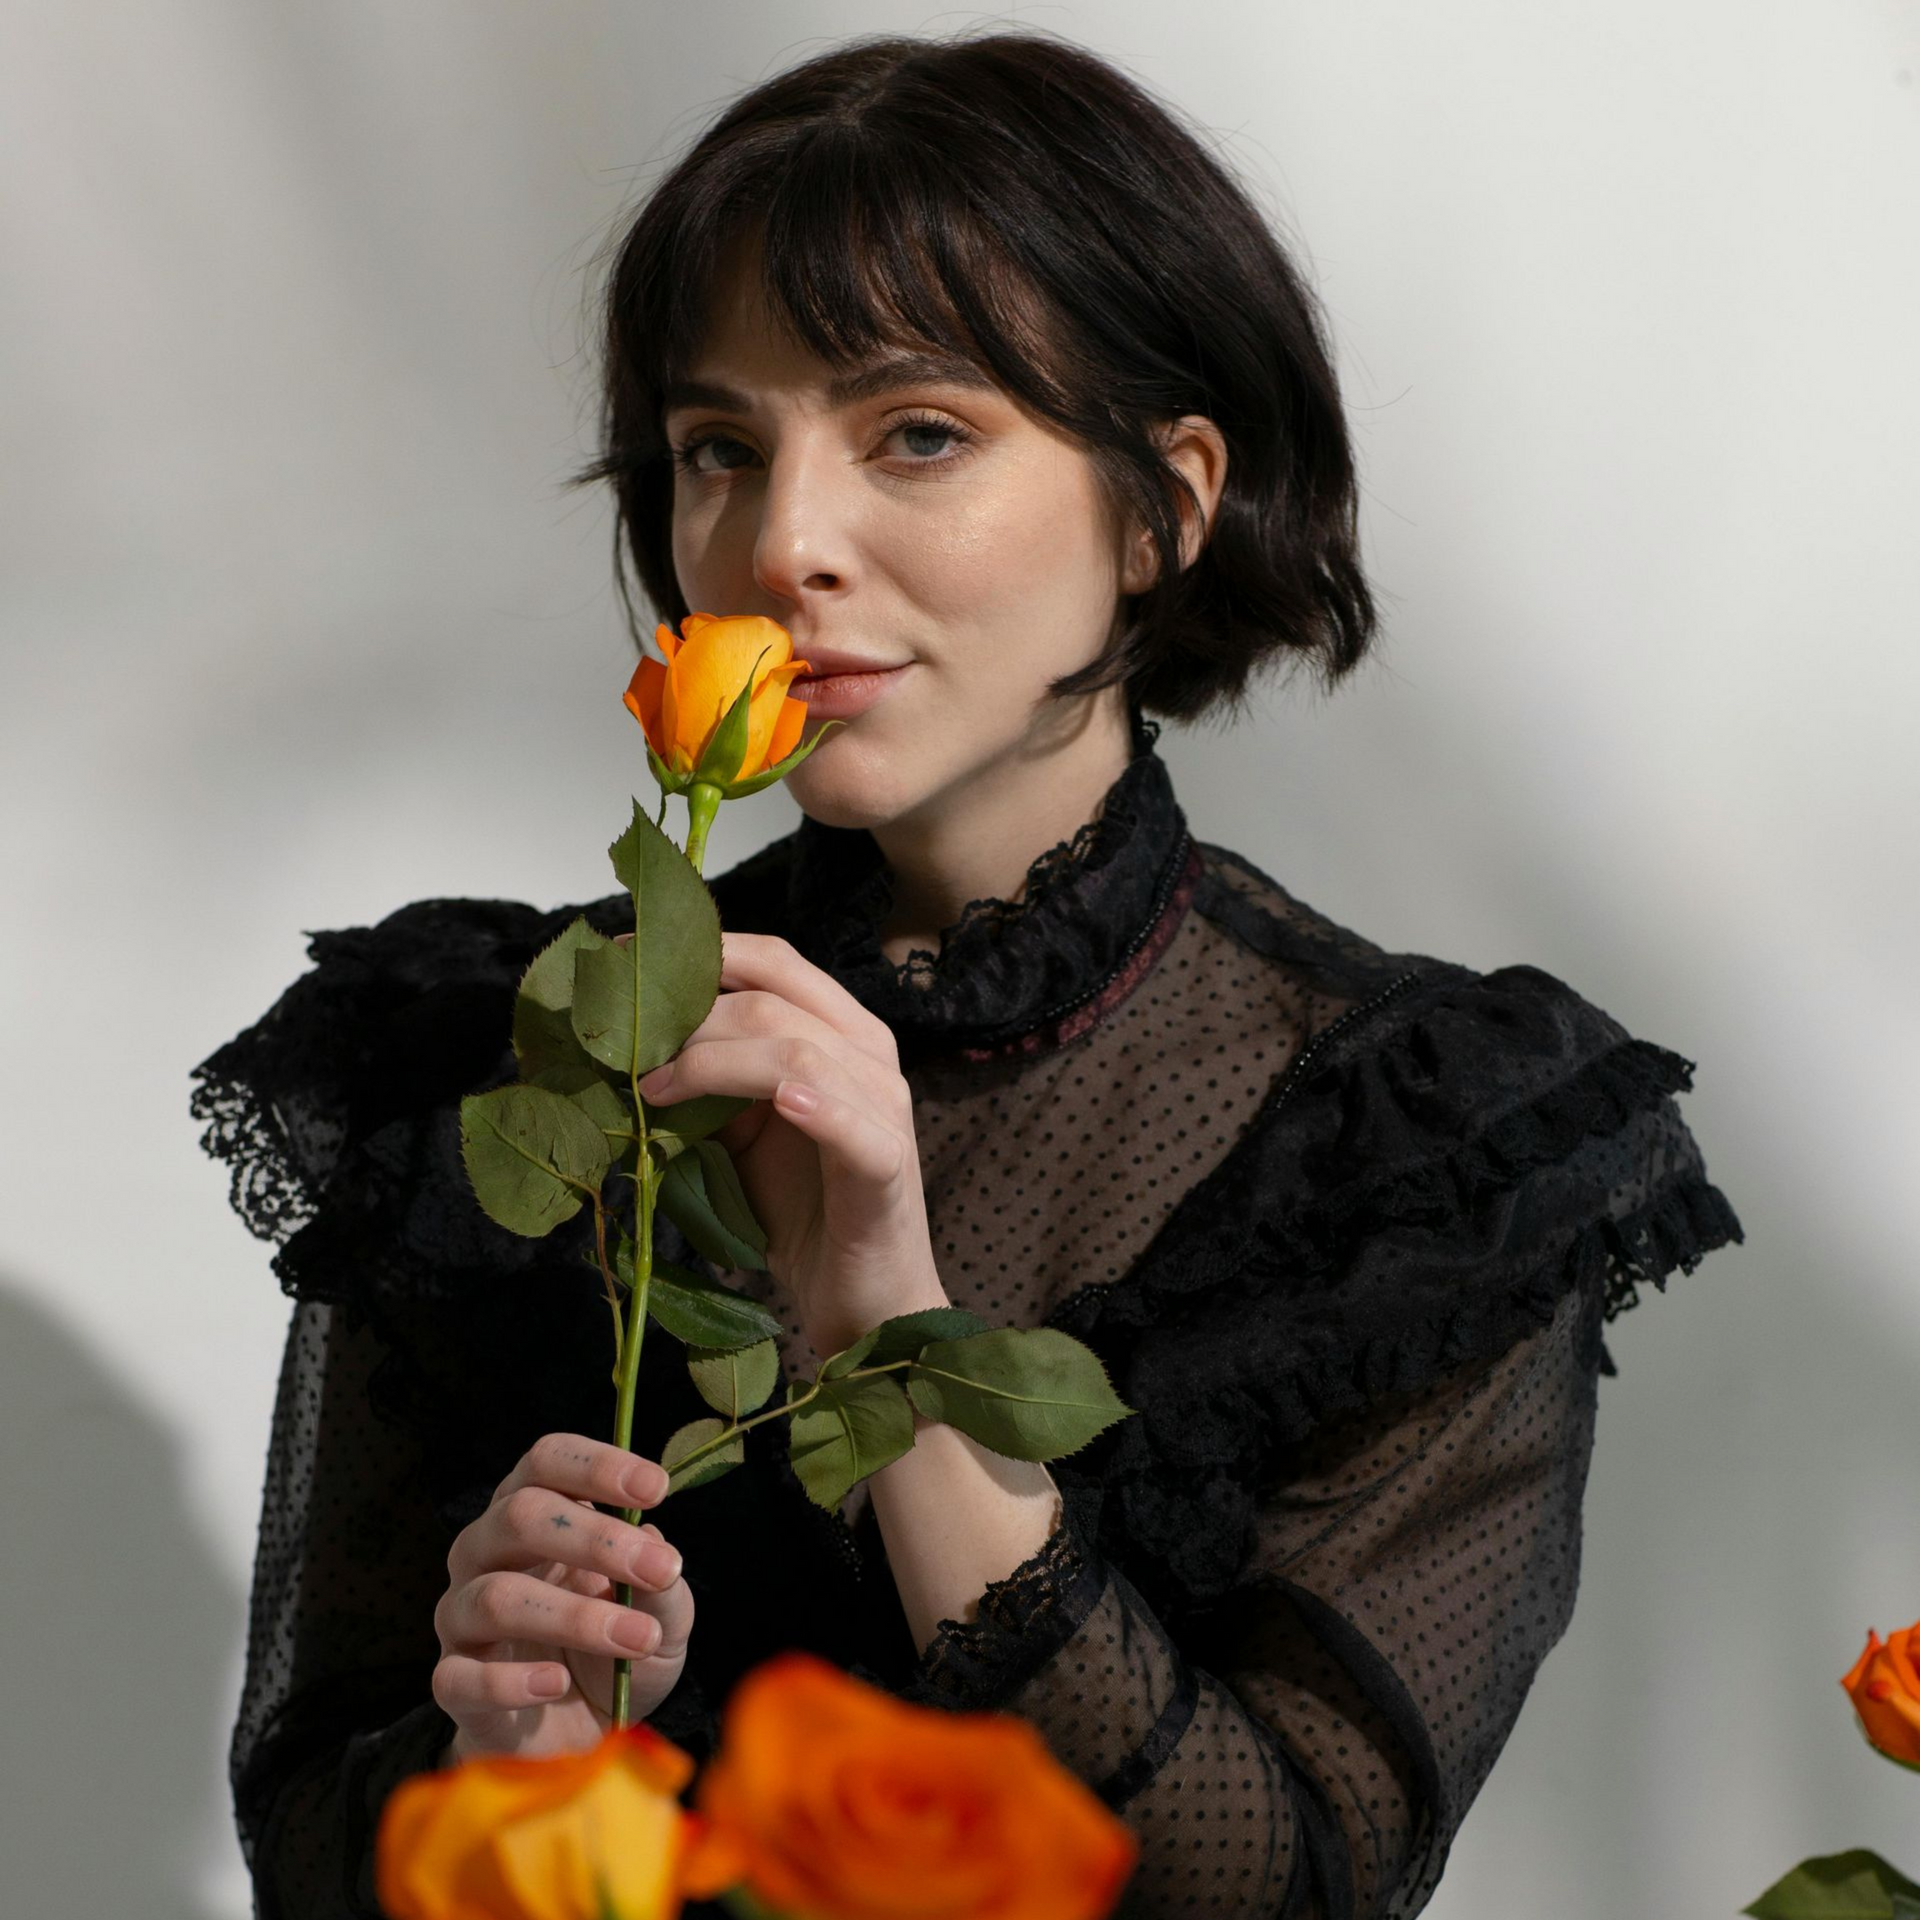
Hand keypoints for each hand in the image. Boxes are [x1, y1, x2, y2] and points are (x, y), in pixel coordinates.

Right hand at [433, 1434, 691, 1760]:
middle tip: (661, 1569)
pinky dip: (512, 1681)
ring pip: (495, 1596)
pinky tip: (557, 1683)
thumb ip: (660, 1585)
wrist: (583, 1742)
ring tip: (637, 1638)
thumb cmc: (619, 1653)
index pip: (546, 1462)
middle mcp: (488, 1553)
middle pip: (519, 1515)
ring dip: (574, 1616)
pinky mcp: (453, 1681)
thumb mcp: (663, 1619)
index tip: (656, 1487)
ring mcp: (462, 1616)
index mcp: (536, 1516)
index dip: (596, 1465)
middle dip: (596, 1538)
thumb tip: (652, 1539)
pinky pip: (462, 1675)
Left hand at [629, 930, 949, 1356]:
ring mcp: (885, 1109)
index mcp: (840, 1033)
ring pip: (799, 1051)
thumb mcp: (746, 1130)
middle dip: (689, 1018)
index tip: (627, 962)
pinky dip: (816, 1106)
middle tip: (624, 1048)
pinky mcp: (888, 1166)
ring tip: (655, 1089)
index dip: (703, 952)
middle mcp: (870, 1056)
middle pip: (774, 1001)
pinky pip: (853, 1125)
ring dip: (714, 1063)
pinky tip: (780, 1104)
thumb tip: (630, 1043)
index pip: (775, 962)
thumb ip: (714, 1079)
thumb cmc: (806, 1209)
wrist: (864, 1298)